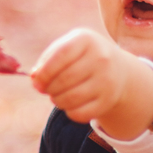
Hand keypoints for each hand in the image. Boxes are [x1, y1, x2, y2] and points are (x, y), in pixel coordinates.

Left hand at [29, 28, 152, 138]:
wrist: (117, 69)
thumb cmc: (81, 57)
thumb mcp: (66, 48)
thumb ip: (46, 61)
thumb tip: (35, 80)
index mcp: (86, 40)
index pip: (61, 55)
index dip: (44, 72)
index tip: (36, 82)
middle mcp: (101, 58)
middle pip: (64, 79)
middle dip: (49, 88)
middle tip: (46, 90)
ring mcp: (107, 80)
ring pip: (71, 98)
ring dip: (56, 101)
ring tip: (56, 97)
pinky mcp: (108, 100)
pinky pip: (80, 113)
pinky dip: (69, 112)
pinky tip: (69, 105)